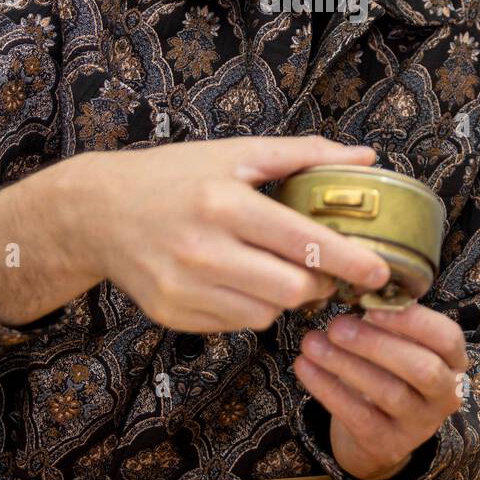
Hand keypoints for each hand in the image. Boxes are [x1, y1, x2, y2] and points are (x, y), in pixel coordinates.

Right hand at [60, 136, 390, 332]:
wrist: (99, 211)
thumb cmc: (175, 176)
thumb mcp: (236, 154)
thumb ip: (304, 156)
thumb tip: (365, 158)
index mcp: (226, 203)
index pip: (303, 241)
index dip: (349, 260)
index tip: (381, 271)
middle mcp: (204, 250)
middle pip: (292, 289)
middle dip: (318, 282)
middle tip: (324, 268)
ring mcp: (186, 288)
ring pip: (268, 313)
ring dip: (284, 296)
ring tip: (274, 268)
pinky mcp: (174, 314)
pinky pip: (237, 324)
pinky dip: (250, 307)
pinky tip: (238, 279)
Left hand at [294, 303, 469, 479]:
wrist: (376, 434)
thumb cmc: (388, 371)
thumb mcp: (398, 345)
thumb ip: (388, 319)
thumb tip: (356, 288)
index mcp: (453, 361)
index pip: (447, 338)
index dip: (414, 321)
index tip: (373, 305)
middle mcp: (444, 395)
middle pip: (421, 368)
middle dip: (376, 344)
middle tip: (336, 325)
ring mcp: (419, 424)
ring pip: (389, 392)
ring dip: (346, 364)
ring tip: (312, 343)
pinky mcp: (387, 444)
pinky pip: (358, 415)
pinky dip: (328, 388)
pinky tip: (305, 367)